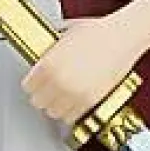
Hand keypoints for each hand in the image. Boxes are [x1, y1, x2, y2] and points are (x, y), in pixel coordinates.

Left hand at [21, 16, 145, 126]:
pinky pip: (71, 117)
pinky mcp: (89, 103)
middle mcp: (58, 82)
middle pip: (38, 102)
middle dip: (43, 94)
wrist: (122, 38)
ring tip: (61, 95)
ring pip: (53, 112)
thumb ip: (49, 53)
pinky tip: (73, 100)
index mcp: (48, 65)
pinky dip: (70, 111)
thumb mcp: (64, 36)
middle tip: (48, 88)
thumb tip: (41, 59)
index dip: (33, 83)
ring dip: (56, 105)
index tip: (36, 82)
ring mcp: (74, 95)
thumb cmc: (97, 33)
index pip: (28, 86)